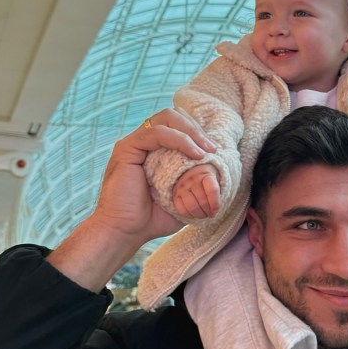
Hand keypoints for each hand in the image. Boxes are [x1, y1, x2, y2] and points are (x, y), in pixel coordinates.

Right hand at [48, 109, 215, 290]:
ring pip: (167, 118)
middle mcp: (143, 142)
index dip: (198, 131)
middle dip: (197, 129)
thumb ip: (197, 182)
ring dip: (192, 132)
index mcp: (154, 149)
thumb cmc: (152, 219)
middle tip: (213, 148)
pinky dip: (179, 140)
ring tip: (208, 150)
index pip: (178, 124)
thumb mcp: (183, 198)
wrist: (126, 232)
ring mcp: (134, 143)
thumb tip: (221, 177)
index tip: (215, 150)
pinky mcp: (127, 149)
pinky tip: (195, 154)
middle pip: (174, 115)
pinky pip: (156, 133)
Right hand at [172, 165, 220, 218]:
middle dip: (208, 212)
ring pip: (192, 206)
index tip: (216, 210)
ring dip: (199, 215)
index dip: (215, 203)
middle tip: (211, 214)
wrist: (189, 171)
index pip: (212, 190)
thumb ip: (216, 192)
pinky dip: (189, 215)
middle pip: (203, 201)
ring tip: (203, 215)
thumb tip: (215, 210)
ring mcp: (182, 187)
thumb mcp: (215, 179)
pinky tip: (194, 214)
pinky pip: (181, 209)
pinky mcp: (175, 194)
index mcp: (205, 175)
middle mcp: (193, 180)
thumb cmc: (205, 179)